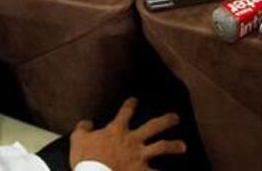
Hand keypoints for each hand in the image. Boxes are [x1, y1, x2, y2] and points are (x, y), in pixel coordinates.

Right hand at [68, 97, 185, 170]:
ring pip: (162, 147)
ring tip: (183, 146)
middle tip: (175, 117)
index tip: (135, 100)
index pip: (125, 112)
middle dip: (165, 121)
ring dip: (174, 146)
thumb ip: (83, 128)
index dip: (131, 105)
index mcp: (116, 130)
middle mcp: (132, 140)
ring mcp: (139, 157)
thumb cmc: (85, 160)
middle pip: (153, 126)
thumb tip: (87, 123)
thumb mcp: (78, 139)